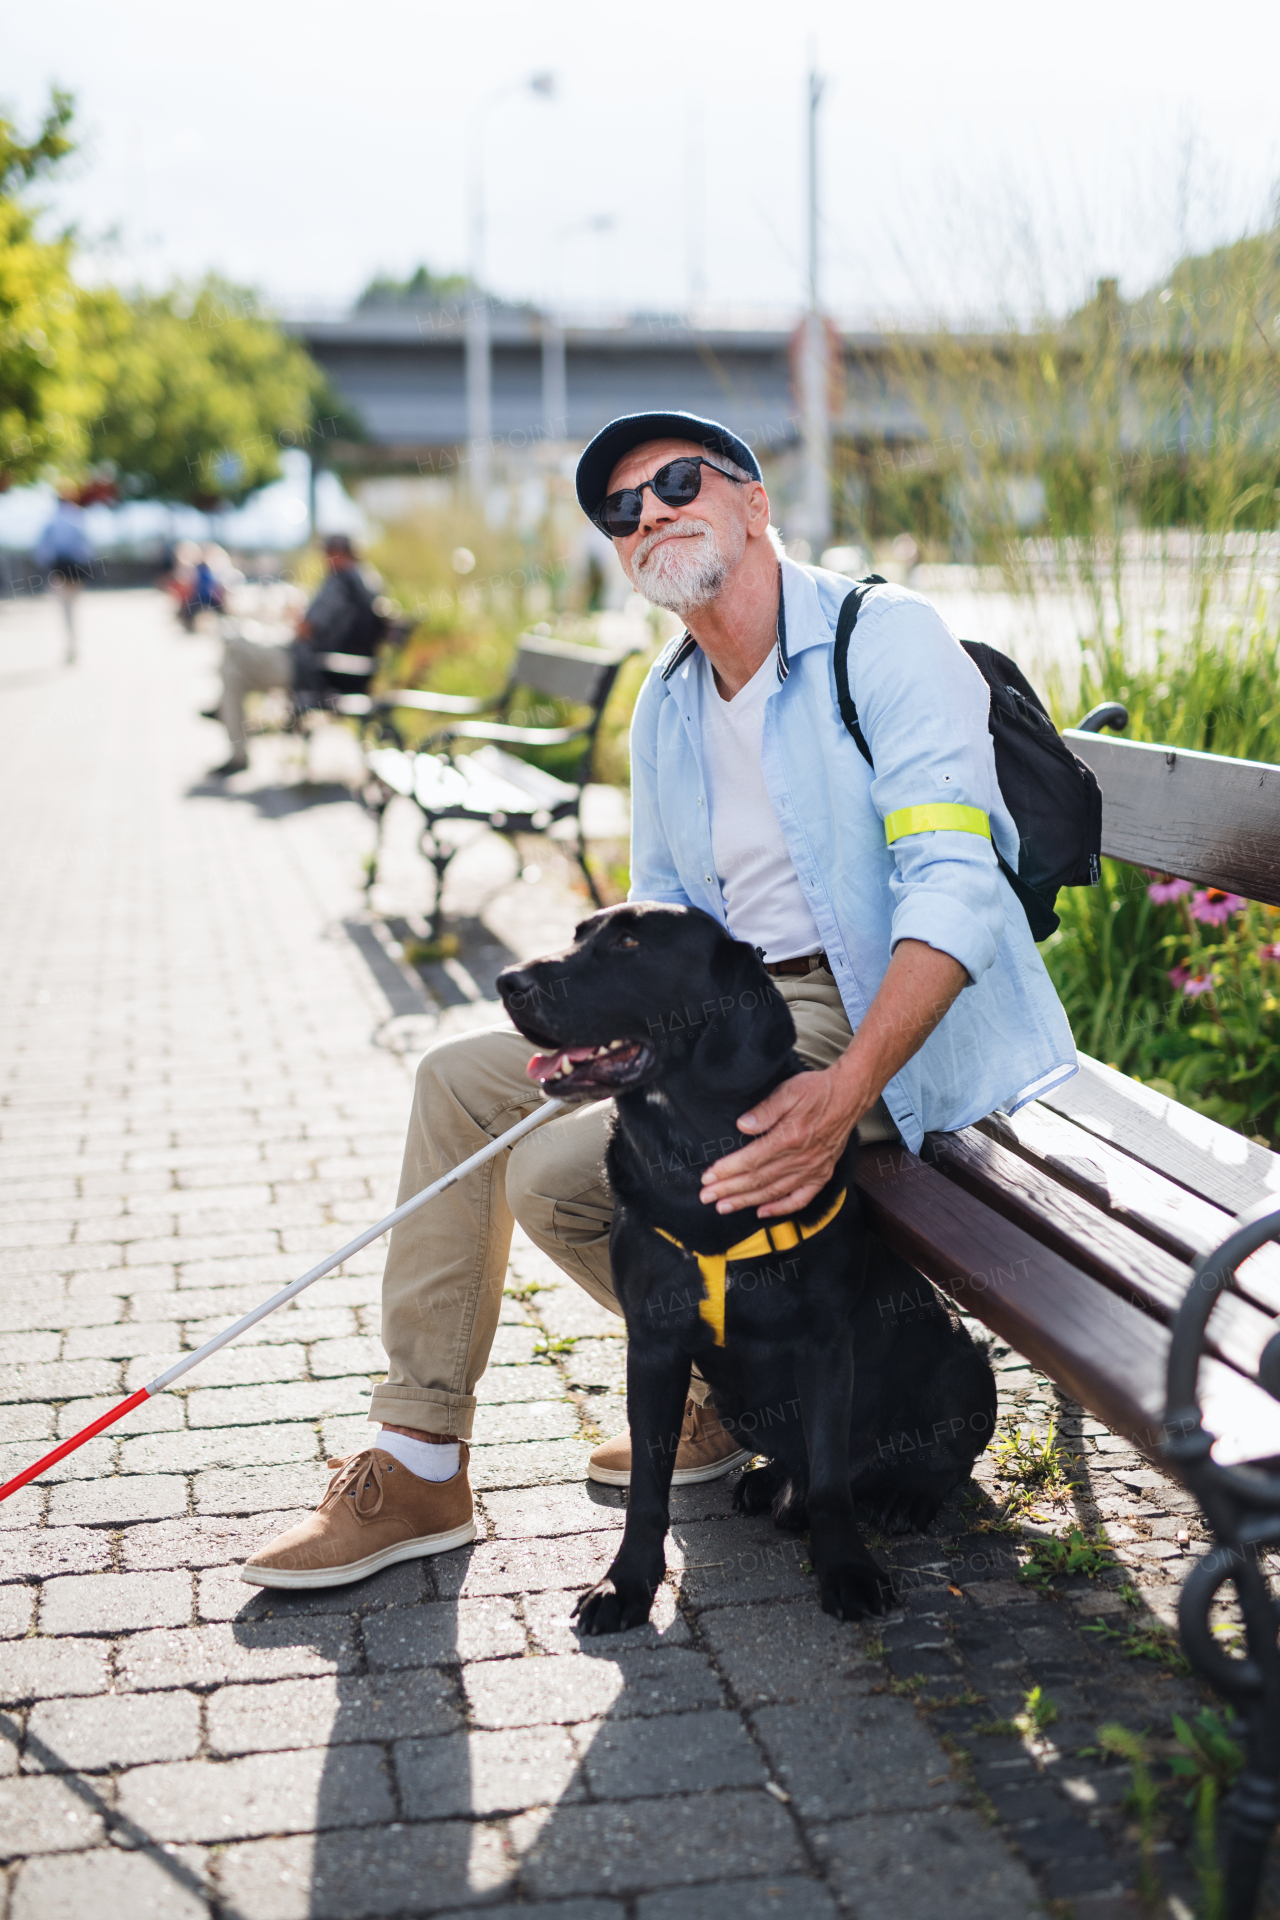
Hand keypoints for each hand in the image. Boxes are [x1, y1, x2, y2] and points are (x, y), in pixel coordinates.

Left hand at [698, 941, 967, 1219]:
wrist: (850, 1095)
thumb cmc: (817, 1090)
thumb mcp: (788, 1091)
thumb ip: (764, 1111)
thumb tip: (742, 1126)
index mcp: (789, 1138)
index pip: (751, 1160)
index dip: (727, 1171)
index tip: (708, 1177)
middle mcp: (801, 1158)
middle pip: (758, 1180)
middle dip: (729, 1190)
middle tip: (706, 1197)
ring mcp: (813, 1169)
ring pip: (774, 1192)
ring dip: (747, 1201)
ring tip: (724, 1206)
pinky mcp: (822, 1174)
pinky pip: (800, 1198)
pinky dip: (781, 1208)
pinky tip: (762, 1212)